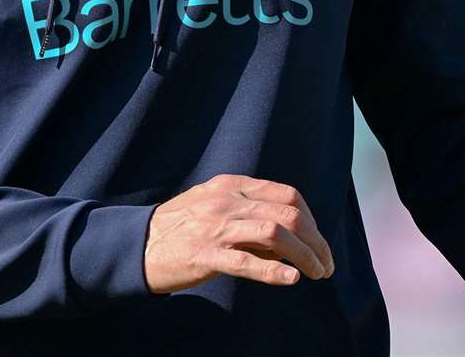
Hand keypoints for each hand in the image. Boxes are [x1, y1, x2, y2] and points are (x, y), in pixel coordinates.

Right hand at [144, 173, 334, 293]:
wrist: (138, 243)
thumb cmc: (180, 226)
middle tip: (326, 264)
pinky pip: (246, 262)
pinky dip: (274, 271)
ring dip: (305, 256)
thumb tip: (287, 237)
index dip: (311, 219)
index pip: (286, 195)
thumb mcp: (213, 205)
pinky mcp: (205, 255)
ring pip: (275, 234)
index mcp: (230, 185)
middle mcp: (226, 201)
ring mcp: (215, 227)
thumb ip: (247, 211)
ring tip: (317, 274)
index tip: (319, 241)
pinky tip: (292, 279)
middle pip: (288, 214)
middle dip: (316, 241)